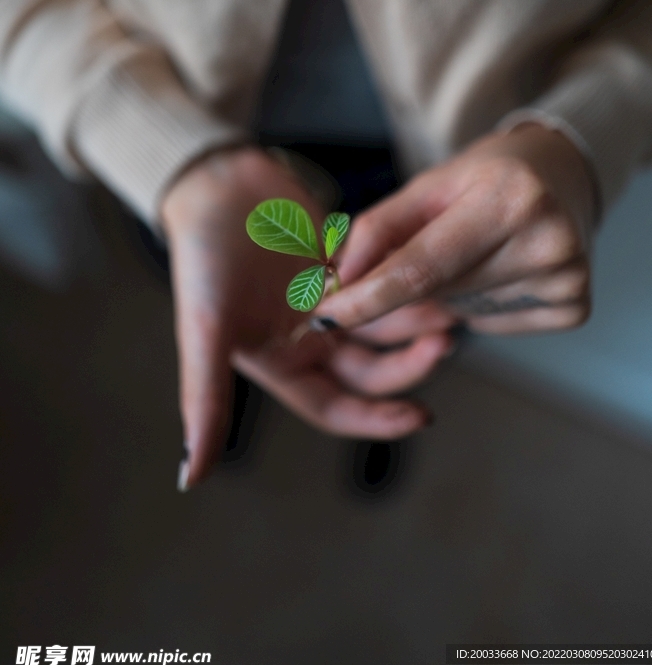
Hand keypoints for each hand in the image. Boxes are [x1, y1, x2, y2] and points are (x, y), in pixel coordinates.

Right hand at [160, 148, 446, 489]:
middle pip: (371, 368)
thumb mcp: (206, 332)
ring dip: (415, 321)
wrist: (214, 185)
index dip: (378, 419)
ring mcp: (327, 299)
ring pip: (384, 324)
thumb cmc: (203, 260)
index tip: (422, 416)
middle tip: (444, 343)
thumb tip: (188, 479)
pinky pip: (383, 278)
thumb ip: (205, 402)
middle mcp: (307, 338)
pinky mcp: (342, 261)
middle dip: (409, 363)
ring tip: (450, 310)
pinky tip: (435, 272)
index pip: (338, 408)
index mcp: (280, 364)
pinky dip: (405, 279)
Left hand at [315, 124, 594, 334]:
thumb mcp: (430, 185)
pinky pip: (494, 325)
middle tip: (432, 243)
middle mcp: (547, 240)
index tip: (326, 315)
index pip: (421, 268)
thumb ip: (378, 230)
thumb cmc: (488, 176)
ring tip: (479, 248)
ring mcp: (568, 278)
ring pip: (462, 312)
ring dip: (449, 292)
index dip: (368, 297)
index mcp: (509, 198)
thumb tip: (337, 283)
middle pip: (438, 292)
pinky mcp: (575, 306)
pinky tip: (503, 268)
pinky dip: (482, 305)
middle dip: (409, 285)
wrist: (563, 175)